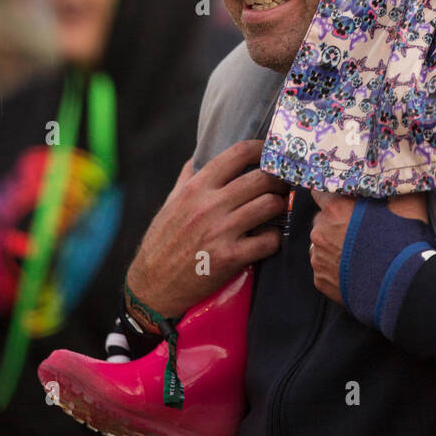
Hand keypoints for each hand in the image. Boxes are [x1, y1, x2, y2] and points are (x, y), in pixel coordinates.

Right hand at [126, 141, 288, 319]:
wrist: (153, 286)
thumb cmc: (161, 242)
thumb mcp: (170, 203)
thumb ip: (187, 177)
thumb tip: (200, 155)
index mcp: (196, 188)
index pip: (237, 154)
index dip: (261, 148)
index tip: (270, 152)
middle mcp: (209, 206)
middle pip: (261, 178)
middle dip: (279, 179)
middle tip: (283, 184)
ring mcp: (220, 232)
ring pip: (270, 205)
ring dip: (281, 206)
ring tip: (279, 208)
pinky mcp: (230, 258)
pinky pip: (268, 240)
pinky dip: (275, 238)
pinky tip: (269, 238)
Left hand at [309, 190, 428, 304]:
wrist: (403, 287)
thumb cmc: (403, 244)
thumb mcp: (406, 204)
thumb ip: (395, 187)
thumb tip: (398, 177)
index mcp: (335, 209)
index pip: (320, 192)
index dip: (333, 195)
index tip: (343, 199)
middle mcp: (321, 232)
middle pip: (322, 219)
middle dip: (336, 221)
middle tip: (358, 228)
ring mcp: (319, 258)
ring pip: (321, 244)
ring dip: (334, 244)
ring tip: (358, 252)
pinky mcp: (321, 281)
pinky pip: (324, 267)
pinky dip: (335, 267)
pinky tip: (354, 268)